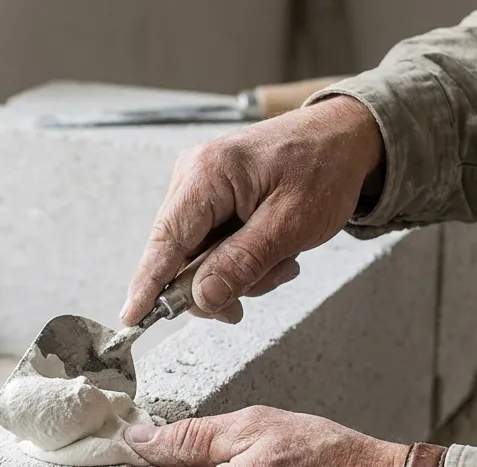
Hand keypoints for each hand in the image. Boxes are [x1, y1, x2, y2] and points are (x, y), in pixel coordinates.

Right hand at [120, 96, 384, 326]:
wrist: (345, 138)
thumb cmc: (325, 169)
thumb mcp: (291, 224)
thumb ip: (243, 263)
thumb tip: (202, 298)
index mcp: (208, 173)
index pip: (166, 240)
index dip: (148, 284)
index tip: (132, 318)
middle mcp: (194, 175)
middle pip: (181, 255)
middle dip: (220, 282)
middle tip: (264, 282)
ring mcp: (201, 186)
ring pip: (200, 256)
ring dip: (239, 272)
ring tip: (282, 259)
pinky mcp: (212, 197)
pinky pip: (213, 245)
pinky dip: (242, 258)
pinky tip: (273, 249)